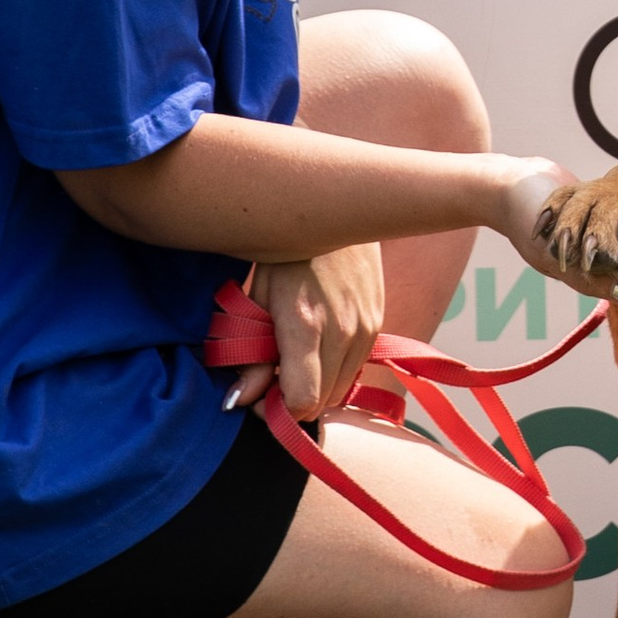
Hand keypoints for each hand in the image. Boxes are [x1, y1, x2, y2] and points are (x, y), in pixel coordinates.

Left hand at [238, 244, 384, 420]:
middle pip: (322, 402)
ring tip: (293, 357)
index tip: (259, 393)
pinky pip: (355, 367)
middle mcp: (344, 331)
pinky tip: (317, 343)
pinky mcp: (378, 321)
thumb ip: (251, 354)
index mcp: (306, 325)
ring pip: (341, 389)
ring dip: (316, 385)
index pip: (302, 402)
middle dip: (294, 399)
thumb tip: (239, 400)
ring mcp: (366, 327)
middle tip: (272, 374)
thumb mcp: (258, 297)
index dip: (276, 409)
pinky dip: (334, 369)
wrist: (334, 208)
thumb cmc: (285, 251)